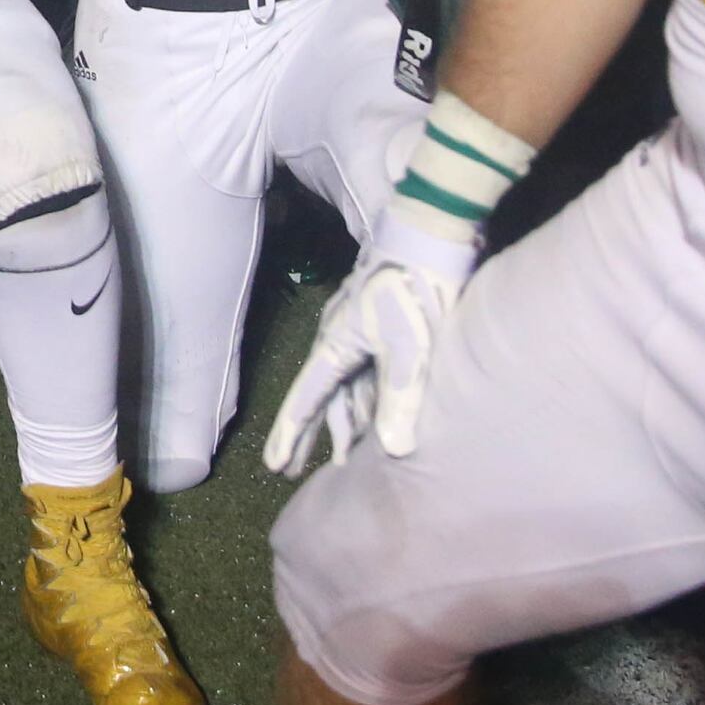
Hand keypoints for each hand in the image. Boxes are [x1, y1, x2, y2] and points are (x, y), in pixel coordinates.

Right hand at [263, 212, 476, 473]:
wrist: (431, 234)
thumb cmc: (414, 289)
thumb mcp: (410, 348)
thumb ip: (400, 398)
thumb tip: (393, 450)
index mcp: (337, 347)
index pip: (307, 400)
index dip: (291, 435)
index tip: (274, 466)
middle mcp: (344, 343)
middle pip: (322, 399)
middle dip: (309, 435)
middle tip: (292, 471)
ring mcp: (365, 335)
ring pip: (349, 389)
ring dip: (344, 423)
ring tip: (339, 460)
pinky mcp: (390, 328)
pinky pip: (372, 377)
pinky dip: (369, 403)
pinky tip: (378, 421)